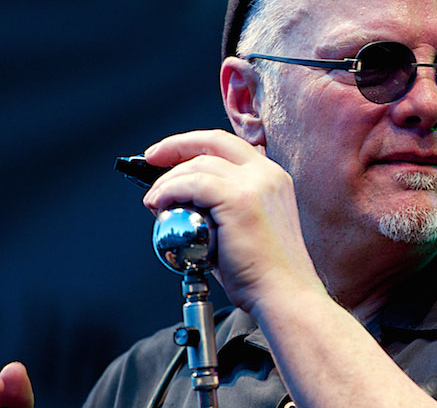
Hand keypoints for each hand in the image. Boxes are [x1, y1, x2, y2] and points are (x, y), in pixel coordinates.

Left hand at [142, 129, 326, 313]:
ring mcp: (255, 185)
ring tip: (155, 201)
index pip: (228, 145)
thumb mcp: (247, 227)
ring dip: (168, 180)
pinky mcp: (239, 200)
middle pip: (212, 142)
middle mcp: (267, 174)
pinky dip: (170, 191)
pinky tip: (160, 205)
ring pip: (198, 164)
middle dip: (175, 147)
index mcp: (273, 178)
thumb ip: (221, 208)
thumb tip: (184, 203)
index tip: (168, 152)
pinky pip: (193, 184)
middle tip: (151, 161)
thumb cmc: (264, 273)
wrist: (284, 295)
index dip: (193, 143)